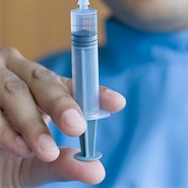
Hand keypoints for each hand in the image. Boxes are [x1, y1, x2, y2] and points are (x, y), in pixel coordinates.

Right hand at [0, 47, 125, 186]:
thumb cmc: (3, 158)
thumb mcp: (34, 162)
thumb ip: (61, 163)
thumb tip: (96, 171)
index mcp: (38, 84)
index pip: (71, 83)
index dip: (93, 92)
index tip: (118, 103)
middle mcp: (17, 73)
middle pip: (42, 80)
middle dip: (61, 102)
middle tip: (77, 126)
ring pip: (15, 92)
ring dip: (32, 122)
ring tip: (47, 149)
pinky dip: (7, 130)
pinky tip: (20, 146)